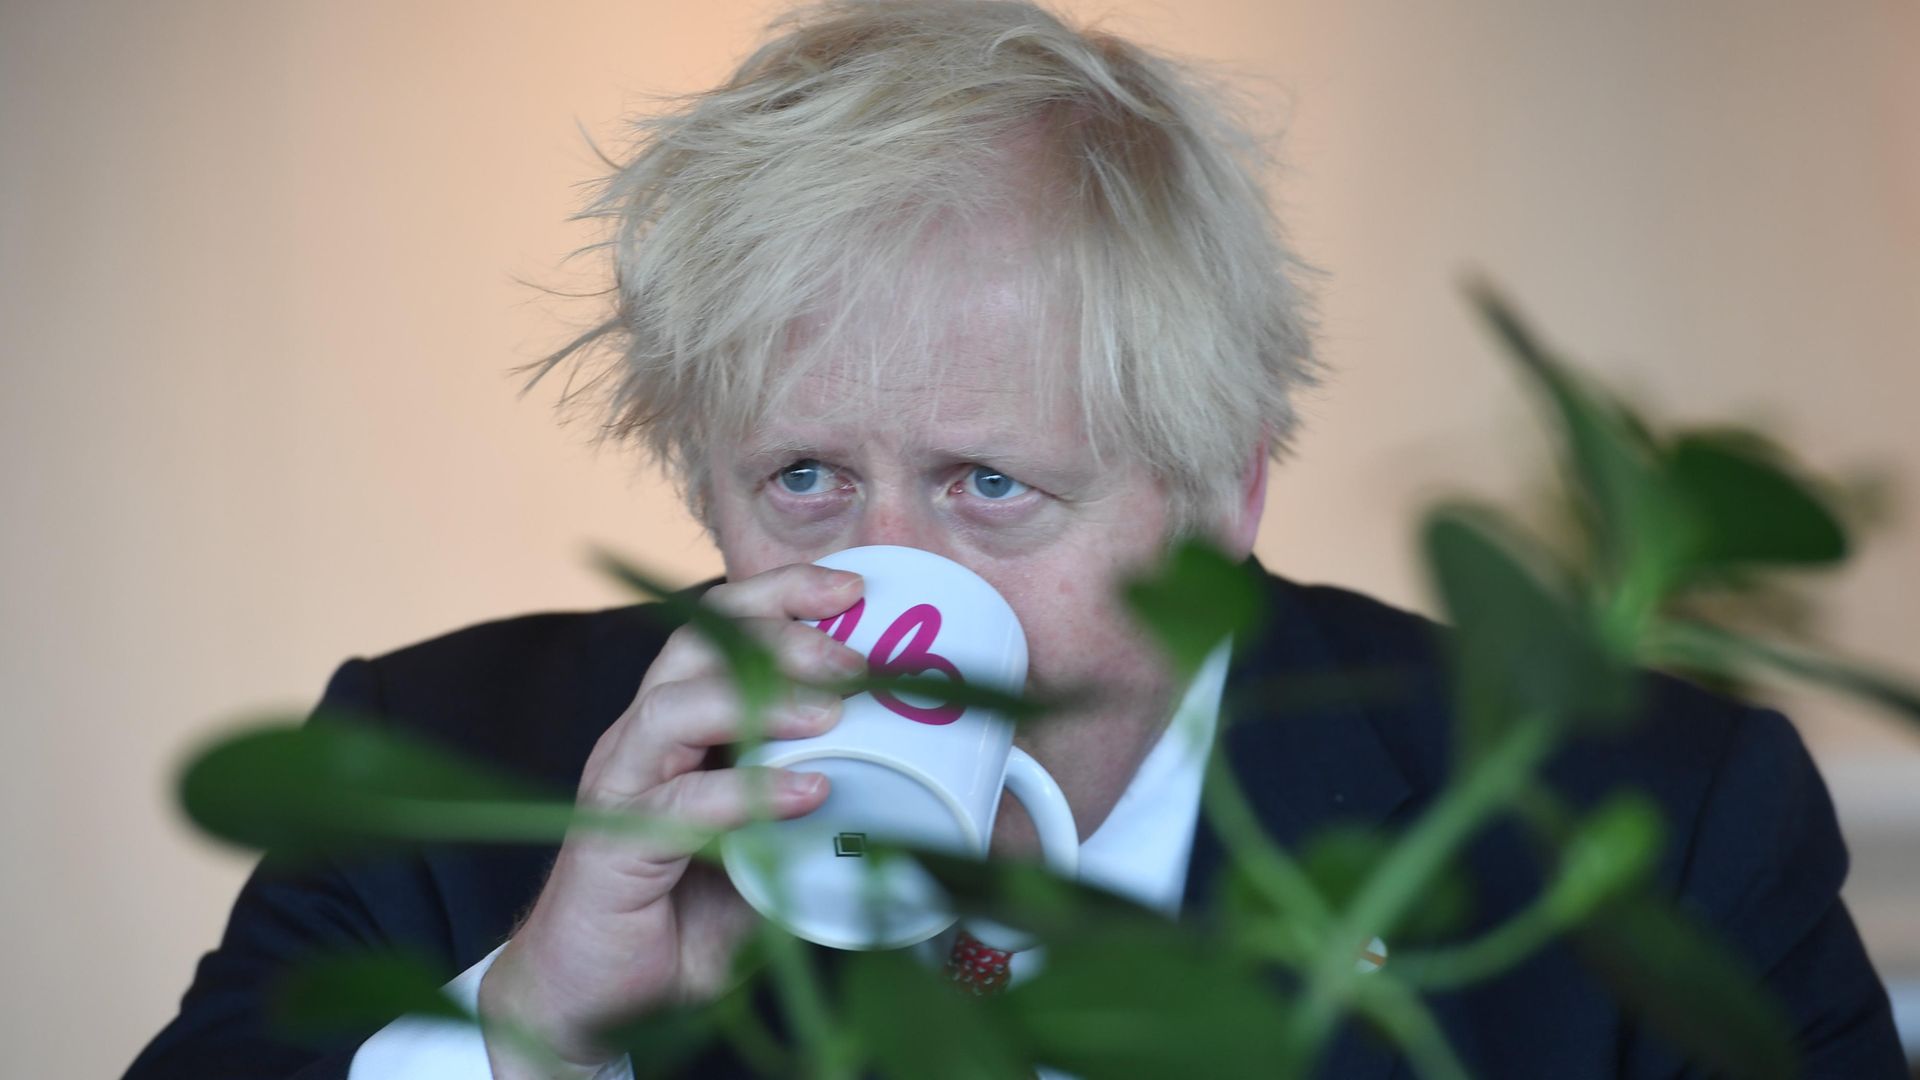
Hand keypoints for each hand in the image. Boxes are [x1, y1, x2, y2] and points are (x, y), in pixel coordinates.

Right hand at [478, 564, 866, 1074]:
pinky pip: (676, 803)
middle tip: (855, 656)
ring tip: (832, 712)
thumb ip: (821, 815)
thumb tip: (916, 796)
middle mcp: (643, 739)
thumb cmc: (685, 914)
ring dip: (757, 697)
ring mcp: (620, 788)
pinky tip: (803, 795)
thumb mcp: (770, 851)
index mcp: (679, 724)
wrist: (592, 1000)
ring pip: (674, 706)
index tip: (854, 588)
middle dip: (779, 631)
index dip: (782, 596)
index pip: (721, 629)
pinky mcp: (610, 847)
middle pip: (695, 643)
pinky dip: (744, 792)